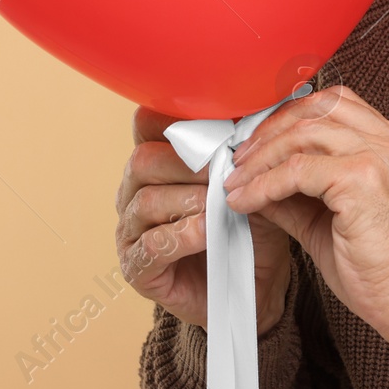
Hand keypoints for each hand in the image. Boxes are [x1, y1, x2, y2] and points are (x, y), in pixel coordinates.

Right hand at [115, 105, 294, 333]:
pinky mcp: (137, 268)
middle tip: (227, 169)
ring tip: (221, 203)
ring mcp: (131, 231)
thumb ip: (244, 146)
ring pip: (146, 200)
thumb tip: (255, 107)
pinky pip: (151, 244)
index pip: (148, 124)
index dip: (180, 121)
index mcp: (156, 160)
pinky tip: (208, 231)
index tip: (221, 127)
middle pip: (144, 160)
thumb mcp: (252, 176)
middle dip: (189, 162)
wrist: (256, 282)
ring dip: (188, 198)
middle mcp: (134, 192)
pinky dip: (182, 234)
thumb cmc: (250, 222)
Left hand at [223, 85, 388, 373]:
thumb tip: (255, 182)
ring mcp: (382, 157)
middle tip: (241, 159)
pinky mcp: (363, 180)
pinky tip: (247, 200)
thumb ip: (298, 196)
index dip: (292, 118)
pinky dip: (265, 183)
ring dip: (262, 155)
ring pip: (305, 132)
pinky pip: (298, 169)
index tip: (260, 143)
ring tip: (239, 180)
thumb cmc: (388, 271)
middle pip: (319, 108)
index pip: (338, 104)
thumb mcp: (335, 221)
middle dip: (271, 130)